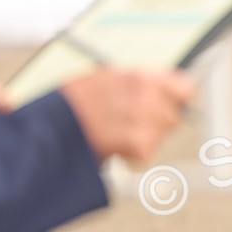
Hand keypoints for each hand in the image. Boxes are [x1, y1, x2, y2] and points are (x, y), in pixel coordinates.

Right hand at [60, 68, 195, 162]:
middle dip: (157, 124)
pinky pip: (147, 153)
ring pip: (160, 136)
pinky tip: (113, 148)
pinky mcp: (138, 142)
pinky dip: (132, 155)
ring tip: (115, 135)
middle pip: (173, 117)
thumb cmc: (70, 104)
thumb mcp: (103, 79)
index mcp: (138, 75)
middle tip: (129, 127)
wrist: (49, 128)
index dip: (176, 100)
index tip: (168, 106)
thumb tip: (170, 82)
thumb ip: (136, 82)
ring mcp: (143, 118)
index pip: (183, 87)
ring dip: (143, 139)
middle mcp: (145, 93)